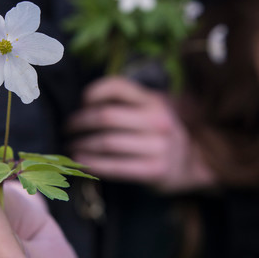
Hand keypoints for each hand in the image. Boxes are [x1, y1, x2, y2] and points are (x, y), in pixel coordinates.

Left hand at [65, 75, 214, 191]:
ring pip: (106, 143)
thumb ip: (125, 102)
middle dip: (79, 122)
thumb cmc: (158, 133)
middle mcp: (158, 121)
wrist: (190, 163)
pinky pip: (115, 167)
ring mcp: (159, 147)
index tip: (81, 102)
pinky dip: (92, 164)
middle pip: (106, 117)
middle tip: (68, 128)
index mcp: (154, 101)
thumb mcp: (150, 109)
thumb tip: (82, 104)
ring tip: (70, 146)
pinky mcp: (155, 170)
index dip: (93, 91)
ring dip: (81, 145)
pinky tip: (80, 162)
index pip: (118, 86)